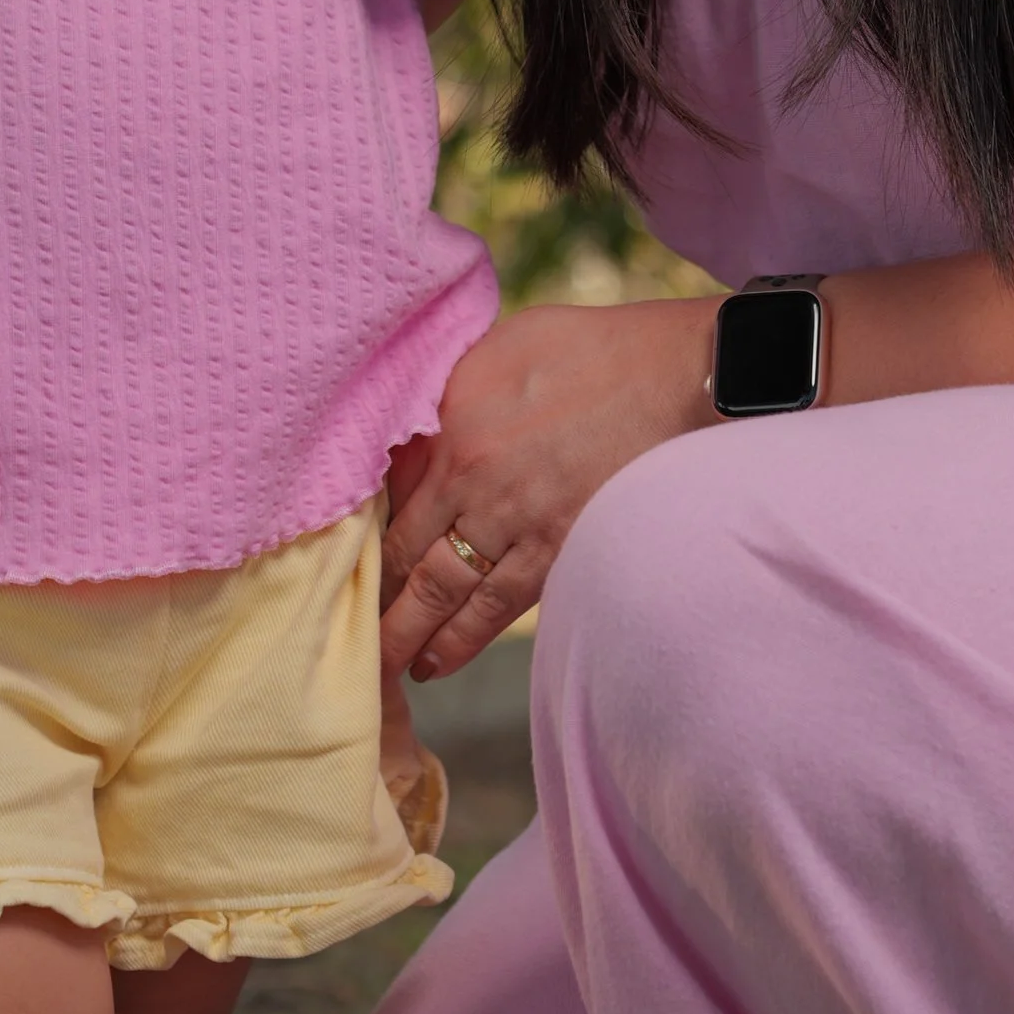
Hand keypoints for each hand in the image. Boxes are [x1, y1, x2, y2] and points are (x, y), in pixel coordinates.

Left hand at [379, 297, 719, 681]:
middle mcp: (475, 483)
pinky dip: (466, 639)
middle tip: (348, 634)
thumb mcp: (496, 351)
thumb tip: (413, 444)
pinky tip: (441, 661)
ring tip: (389, 664)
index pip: (388, 500)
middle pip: (407, 558)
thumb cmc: (586, 349)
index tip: (343, 566)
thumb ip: (448, 395)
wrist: (670, 376)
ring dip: (413, 635)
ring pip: (447, 595)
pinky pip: (499, 607)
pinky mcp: (560, 551)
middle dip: (376, 601)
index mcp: (452, 429)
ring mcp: (518, 523)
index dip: (364, 540)